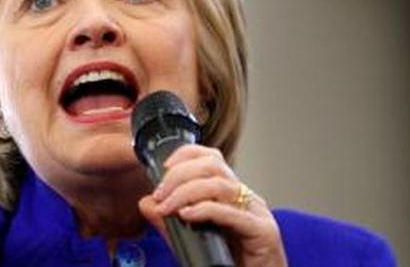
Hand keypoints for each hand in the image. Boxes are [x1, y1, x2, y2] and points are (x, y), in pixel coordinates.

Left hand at [138, 145, 286, 266]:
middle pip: (213, 165)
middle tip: (160, 194)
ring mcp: (257, 213)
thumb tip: (147, 203)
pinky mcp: (263, 232)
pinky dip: (206, 210)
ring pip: (220, 185)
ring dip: (186, 192)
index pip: (211, 158)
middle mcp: (246, 199)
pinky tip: (187, 215)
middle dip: (180, 174)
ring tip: (167, 207)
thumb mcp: (192, 239)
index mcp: (232, 196)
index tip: (164, 167)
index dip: (186, 155)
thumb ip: (168, 222)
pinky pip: (233, 213)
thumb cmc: (230, 265)